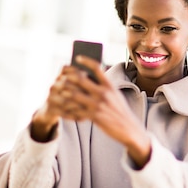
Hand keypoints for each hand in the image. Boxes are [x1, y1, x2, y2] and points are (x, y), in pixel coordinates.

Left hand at [34, 56, 151, 167]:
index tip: (77, 58)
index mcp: (110, 86)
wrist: (130, 129)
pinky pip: (76, 110)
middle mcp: (104, 93)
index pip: (97, 67)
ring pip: (74, 94)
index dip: (85, 61)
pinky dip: (68, 109)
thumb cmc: (121, 112)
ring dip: (64, 93)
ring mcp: (98, 104)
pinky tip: (63, 108)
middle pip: (80, 79)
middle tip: (60, 78)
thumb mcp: (116, 96)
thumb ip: (105, 88)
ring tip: (58, 93)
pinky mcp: (94, 116)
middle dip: (68, 78)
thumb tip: (90, 79)